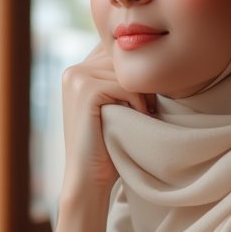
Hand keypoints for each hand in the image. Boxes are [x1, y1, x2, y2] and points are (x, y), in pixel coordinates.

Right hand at [51, 44, 152, 231]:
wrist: (89, 179)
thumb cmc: (109, 145)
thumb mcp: (117, 106)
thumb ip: (124, 81)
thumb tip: (156, 54)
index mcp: (79, 70)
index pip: (120, 51)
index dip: (139, 71)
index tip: (147, 98)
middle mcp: (74, 70)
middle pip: (126, 58)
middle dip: (144, 82)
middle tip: (148, 109)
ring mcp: (76, 78)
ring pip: (128, 72)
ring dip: (143, 94)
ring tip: (142, 115)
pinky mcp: (85, 90)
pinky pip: (126, 86)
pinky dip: (138, 103)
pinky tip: (136, 120)